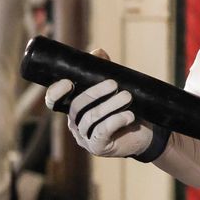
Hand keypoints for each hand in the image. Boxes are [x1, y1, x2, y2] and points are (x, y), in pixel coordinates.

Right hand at [44, 48, 165, 159]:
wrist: (146, 133)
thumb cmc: (126, 108)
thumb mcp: (115, 89)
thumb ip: (104, 71)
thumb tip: (98, 51)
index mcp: (74, 109)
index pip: (54, 101)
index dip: (55, 92)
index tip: (68, 82)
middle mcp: (75, 124)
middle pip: (76, 107)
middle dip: (95, 93)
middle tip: (114, 84)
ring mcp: (85, 138)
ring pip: (91, 118)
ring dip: (111, 105)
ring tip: (127, 97)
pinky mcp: (98, 147)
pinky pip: (102, 132)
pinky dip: (116, 121)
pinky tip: (129, 115)